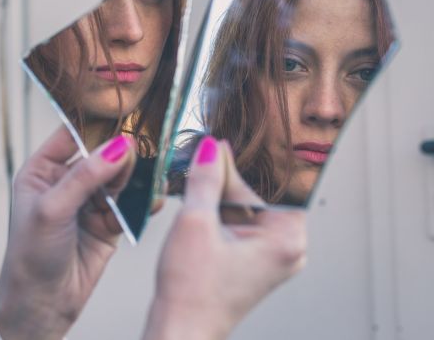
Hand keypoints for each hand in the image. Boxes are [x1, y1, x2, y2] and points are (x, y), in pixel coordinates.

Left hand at [0, 126, 135, 339]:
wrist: (42, 303)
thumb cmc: (30, 255)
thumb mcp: (53, 209)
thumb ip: (85, 177)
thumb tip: (116, 147)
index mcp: (42, 170)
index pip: (72, 136)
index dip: (96, 126)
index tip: (122, 116)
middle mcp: (65, 182)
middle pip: (101, 156)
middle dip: (121, 155)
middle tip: (140, 152)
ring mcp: (88, 203)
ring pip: (119, 179)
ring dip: (134, 178)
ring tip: (150, 176)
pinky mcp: (107, 223)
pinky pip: (129, 205)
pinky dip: (142, 202)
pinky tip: (152, 199)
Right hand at [143, 137, 306, 339]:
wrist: (180, 328)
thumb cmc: (193, 291)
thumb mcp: (196, 222)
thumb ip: (206, 179)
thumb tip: (211, 149)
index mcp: (287, 238)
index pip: (270, 183)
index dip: (242, 162)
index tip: (219, 146)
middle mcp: (287, 249)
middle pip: (259, 193)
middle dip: (229, 180)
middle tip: (203, 163)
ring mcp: (272, 257)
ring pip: (248, 208)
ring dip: (221, 197)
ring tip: (198, 193)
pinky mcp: (254, 262)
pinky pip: (241, 224)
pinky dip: (221, 214)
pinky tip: (201, 212)